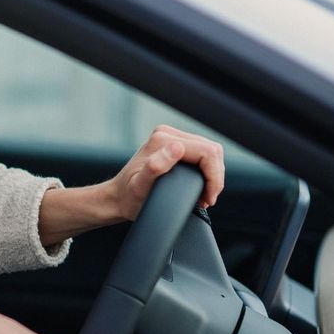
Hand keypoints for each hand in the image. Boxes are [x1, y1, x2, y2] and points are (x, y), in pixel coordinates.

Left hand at [36, 126, 225, 245]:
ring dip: (212, 175)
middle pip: (211, 150)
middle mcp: (167, 134)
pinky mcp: (173, 146)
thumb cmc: (128, 197)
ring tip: (204, 196)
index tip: (208, 197)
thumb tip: (177, 149)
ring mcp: (171, 138)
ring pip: (208, 153)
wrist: (118, 198)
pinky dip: (205, 172)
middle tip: (207, 199)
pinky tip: (199, 187)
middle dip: (215, 176)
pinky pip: (201, 155)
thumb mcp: (140, 186)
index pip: (207, 152)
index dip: (214, 176)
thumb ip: (156, 167)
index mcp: (163, 139)